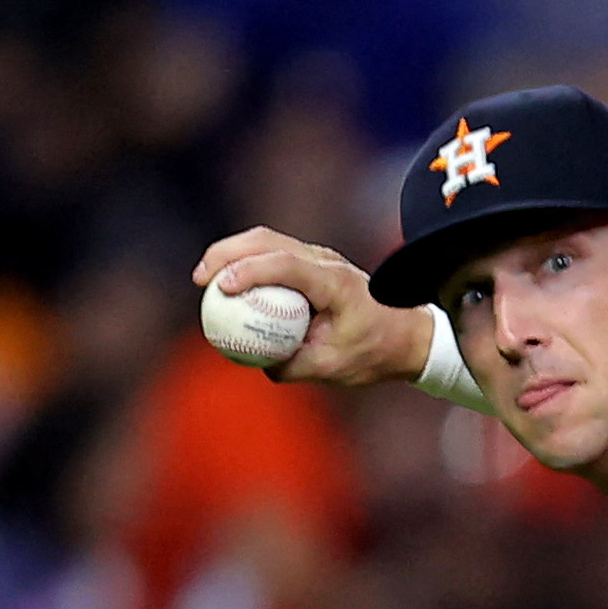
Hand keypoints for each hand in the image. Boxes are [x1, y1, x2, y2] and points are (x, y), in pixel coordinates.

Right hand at [192, 230, 430, 387]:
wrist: (406, 335)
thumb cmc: (374, 353)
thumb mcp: (334, 369)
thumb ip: (295, 366)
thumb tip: (258, 364)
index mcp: (335, 283)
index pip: (285, 264)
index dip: (248, 271)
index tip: (219, 288)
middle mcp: (326, 261)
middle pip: (266, 240)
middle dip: (226, 253)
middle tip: (201, 280)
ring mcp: (319, 256)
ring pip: (266, 239)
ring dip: (231, 252)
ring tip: (205, 277)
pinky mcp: (312, 262)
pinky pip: (272, 253)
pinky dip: (246, 260)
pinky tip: (226, 281)